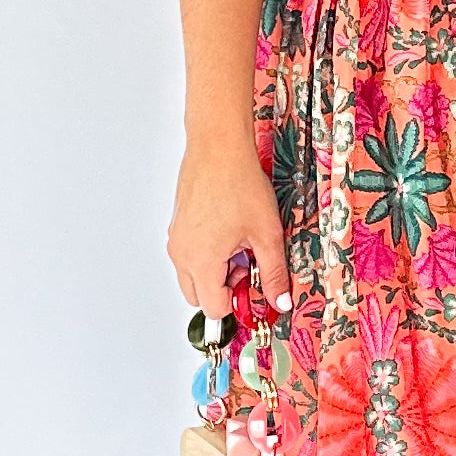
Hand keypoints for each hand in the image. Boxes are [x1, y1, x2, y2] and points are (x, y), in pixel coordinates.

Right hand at [167, 138, 292, 324]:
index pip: (214, 308)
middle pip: (199, 296)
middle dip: (225, 288)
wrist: (218, 147)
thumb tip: (279, 301)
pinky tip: (229, 228)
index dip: (239, 301)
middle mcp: (181, 254)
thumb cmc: (238, 182)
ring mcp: (176, 239)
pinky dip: (208, 252)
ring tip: (240, 241)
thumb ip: (273, 273)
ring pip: (193, 275)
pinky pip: (189, 254)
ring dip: (217, 270)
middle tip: (249, 263)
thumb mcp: (266, 233)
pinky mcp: (177, 225)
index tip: (256, 284)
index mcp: (201, 261)